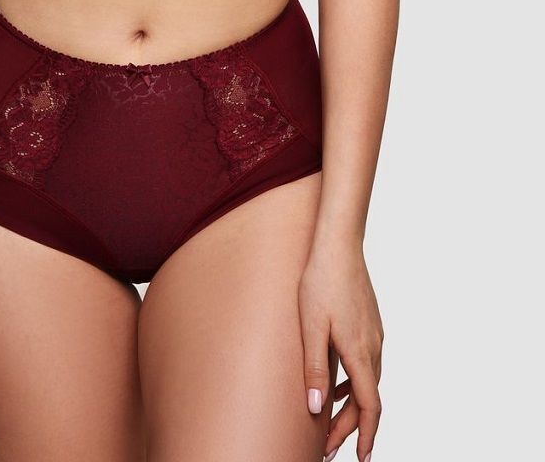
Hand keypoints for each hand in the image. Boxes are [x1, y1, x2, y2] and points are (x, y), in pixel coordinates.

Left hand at [298, 243, 383, 461]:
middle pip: (368, 399)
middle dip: (351, 428)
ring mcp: (374, 335)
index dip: (366, 435)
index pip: (370, 406)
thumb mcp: (310, 326)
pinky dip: (353, 384)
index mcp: (360, 351)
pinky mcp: (370, 325)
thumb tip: (316, 408)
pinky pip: (366, 365)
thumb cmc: (320, 282)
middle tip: (327, 449)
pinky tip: (334, 387)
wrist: (339, 245)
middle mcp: (373, 347)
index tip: (362, 459)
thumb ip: (314, 368)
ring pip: (369, 382)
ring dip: (352, 407)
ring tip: (328, 424)